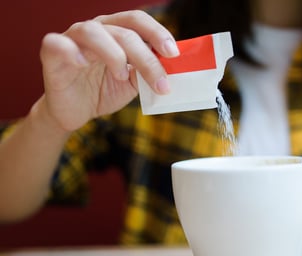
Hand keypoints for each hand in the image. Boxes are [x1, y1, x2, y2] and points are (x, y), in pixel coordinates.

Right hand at [38, 10, 178, 130]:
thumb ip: (147, 72)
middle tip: (161, 82)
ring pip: (93, 32)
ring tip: (122, 76)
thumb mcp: (133, 83)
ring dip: (114, 55)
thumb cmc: (104, 90)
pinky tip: (82, 64)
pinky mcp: (51, 54)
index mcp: (116, 32)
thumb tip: (171, 68)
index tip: (174, 54)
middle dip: (146, 58)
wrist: (76, 112)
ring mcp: (72, 39)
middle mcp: (96, 30)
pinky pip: (57, 43)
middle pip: (123, 31)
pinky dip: (70, 51)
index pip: (138, 21)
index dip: (157, 33)